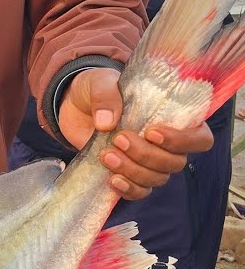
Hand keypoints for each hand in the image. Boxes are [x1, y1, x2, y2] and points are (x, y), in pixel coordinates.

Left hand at [59, 67, 213, 200]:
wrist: (73, 105)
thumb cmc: (96, 90)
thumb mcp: (98, 82)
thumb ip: (105, 96)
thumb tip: (106, 123)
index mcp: (172, 117)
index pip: (200, 138)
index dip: (183, 141)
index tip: (152, 133)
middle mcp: (166, 144)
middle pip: (175, 163)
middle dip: (147, 155)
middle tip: (119, 139)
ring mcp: (148, 162)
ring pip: (157, 178)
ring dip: (133, 171)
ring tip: (106, 155)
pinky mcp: (129, 174)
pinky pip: (140, 192)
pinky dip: (129, 189)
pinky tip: (112, 180)